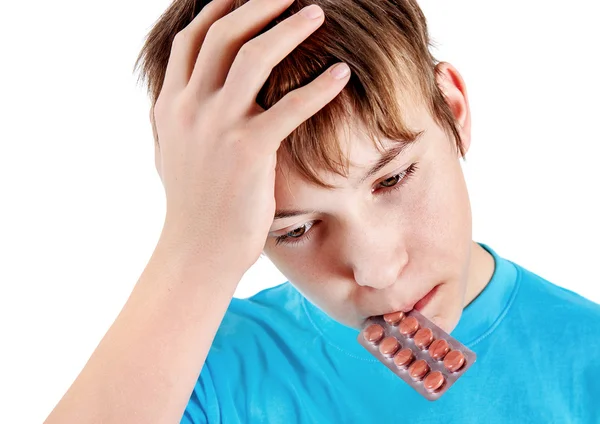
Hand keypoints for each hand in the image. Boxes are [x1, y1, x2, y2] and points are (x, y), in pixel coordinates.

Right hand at [151, 0, 350, 272]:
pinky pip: (289, 107)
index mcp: (171, 105)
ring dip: (287, 28)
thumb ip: (175, 120)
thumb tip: (181, 98)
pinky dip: (318, 87)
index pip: (192, 38)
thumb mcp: (171, 153)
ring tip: (317, 13)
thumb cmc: (194, 205)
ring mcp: (216, 128)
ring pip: (252, 57)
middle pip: (222, 35)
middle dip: (257, 5)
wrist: (197, 251)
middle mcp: (189, 108)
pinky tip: (341, 73)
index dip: (219, 8)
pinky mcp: (247, 152)